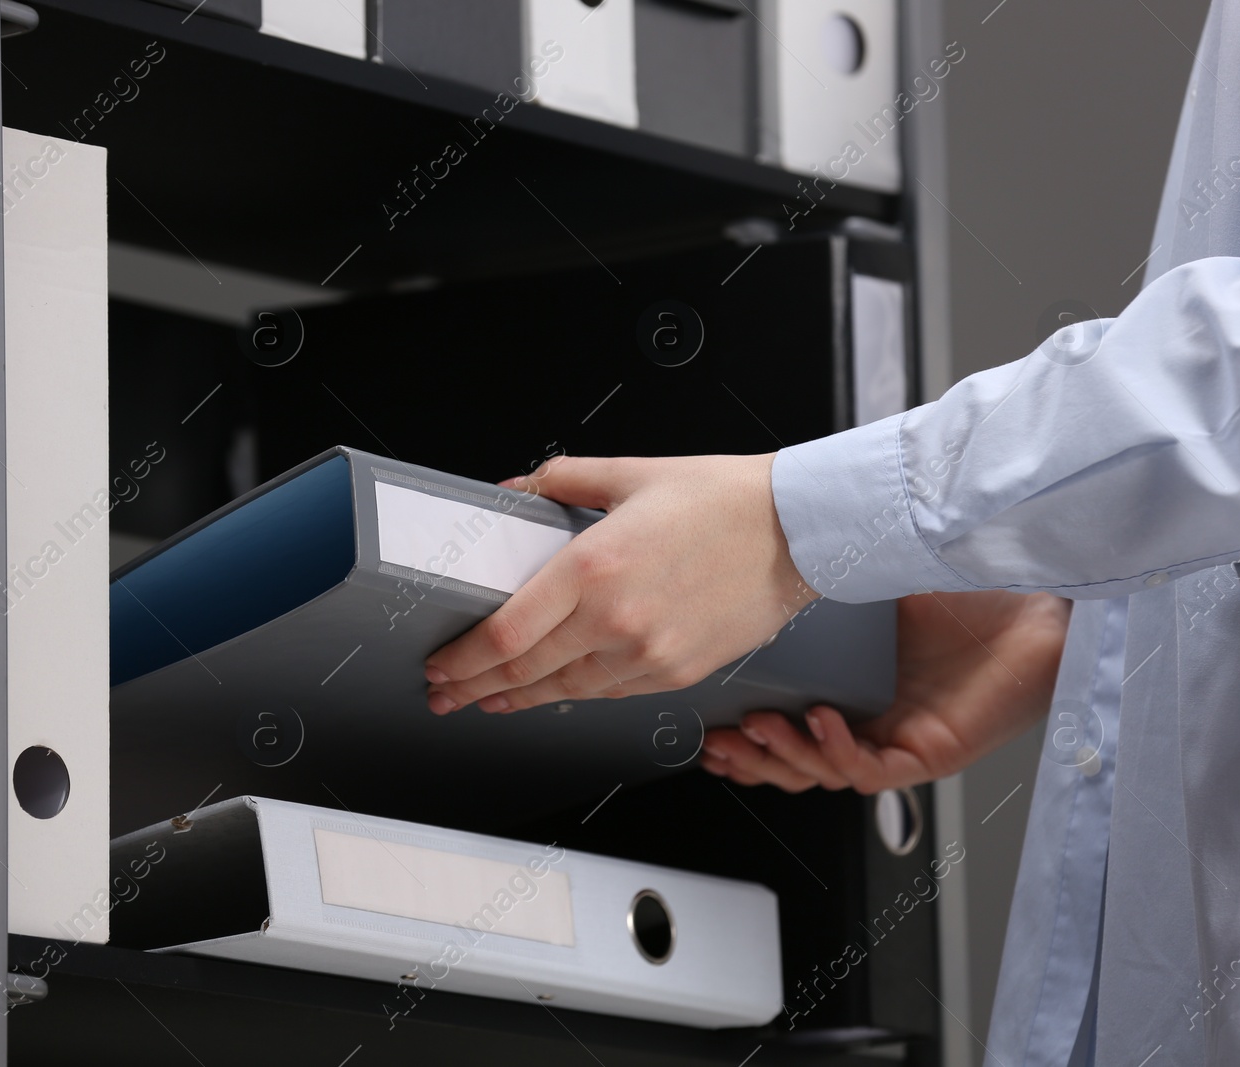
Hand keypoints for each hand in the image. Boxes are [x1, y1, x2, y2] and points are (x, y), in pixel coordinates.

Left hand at [423, 454, 817, 713]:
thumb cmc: (723, 499)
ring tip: (489, 700)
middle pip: (524, 672)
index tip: (440, 664)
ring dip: (519, 699)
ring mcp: (648, 654)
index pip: (506, 633)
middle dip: (473, 688)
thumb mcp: (630, 473)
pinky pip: (609, 693)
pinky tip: (556, 690)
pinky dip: (574, 694)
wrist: (798, 530)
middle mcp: (615, 619)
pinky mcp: (677, 673)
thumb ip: (560, 481)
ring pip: (564, 691)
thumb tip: (515, 490)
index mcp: (593, 567)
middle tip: (444, 695)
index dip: (462, 659)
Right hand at [700, 590, 1070, 792]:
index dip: (744, 735)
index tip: (707, 724)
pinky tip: (823, 721)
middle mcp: (873, 717)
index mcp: (852, 684)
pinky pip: (871, 771)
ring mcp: (900, 738)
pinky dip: (838, 750)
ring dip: (784, 756)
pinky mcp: (931, 752)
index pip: (786, 726)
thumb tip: (766, 564)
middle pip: (793, 762)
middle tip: (720, 742)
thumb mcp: (870, 579)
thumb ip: (821, 584)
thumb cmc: (972, 585)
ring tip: (760, 729)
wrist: (1038, 592)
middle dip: (750, 757)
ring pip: (823, 773)